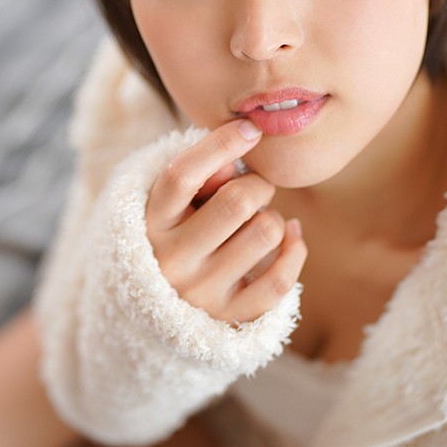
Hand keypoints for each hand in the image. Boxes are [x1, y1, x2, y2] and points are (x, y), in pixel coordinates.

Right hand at [146, 119, 306, 323]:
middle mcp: (172, 260)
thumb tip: (237, 158)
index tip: (249, 129)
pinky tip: (290, 236)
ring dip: (274, 217)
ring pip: (266, 232)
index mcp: (152, 221)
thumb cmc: (179, 229)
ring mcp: (201, 292)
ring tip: (259, 220)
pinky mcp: (229, 317)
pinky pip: (280, 280)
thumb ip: (201, 172)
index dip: (221, 144)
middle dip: (258, 184)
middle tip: (255, 187)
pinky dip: (294, 250)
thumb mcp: (177, 199)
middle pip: (237, 202)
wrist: (160, 302)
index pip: (182, 175)